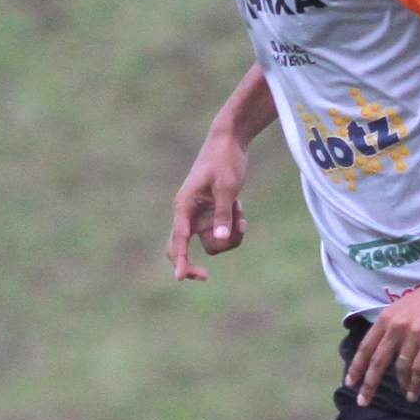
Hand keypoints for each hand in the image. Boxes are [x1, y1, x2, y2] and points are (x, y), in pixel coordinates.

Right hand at [166, 133, 249, 281]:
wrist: (230, 142)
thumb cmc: (224, 160)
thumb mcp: (227, 187)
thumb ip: (224, 214)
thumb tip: (221, 238)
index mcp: (184, 206)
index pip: (179, 239)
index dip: (180, 259)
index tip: (180, 277)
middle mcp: (188, 214)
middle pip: (183, 249)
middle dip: (196, 262)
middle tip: (204, 277)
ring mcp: (200, 216)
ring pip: (212, 242)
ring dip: (231, 235)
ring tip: (241, 212)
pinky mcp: (212, 215)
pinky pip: (223, 233)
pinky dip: (235, 227)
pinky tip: (240, 208)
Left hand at [344, 270, 419, 406]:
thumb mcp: (405, 307)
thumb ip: (393, 324)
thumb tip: (385, 347)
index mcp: (387, 317)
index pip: (366, 346)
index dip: (357, 366)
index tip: (350, 382)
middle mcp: (396, 325)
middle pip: (377, 360)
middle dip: (368, 383)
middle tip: (362, 401)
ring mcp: (414, 332)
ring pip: (400, 367)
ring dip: (401, 385)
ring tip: (405, 395)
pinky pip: (419, 368)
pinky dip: (415, 384)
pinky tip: (413, 393)